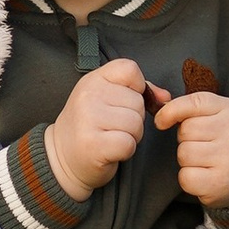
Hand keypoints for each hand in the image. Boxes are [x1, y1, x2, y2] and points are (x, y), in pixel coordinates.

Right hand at [45, 58, 147, 196]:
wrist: (62, 158)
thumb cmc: (90, 126)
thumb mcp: (107, 98)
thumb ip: (138, 91)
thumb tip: (166, 98)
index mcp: (93, 79)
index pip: (130, 69)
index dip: (137, 88)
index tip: (124, 102)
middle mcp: (89, 95)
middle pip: (138, 102)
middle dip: (134, 118)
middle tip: (113, 126)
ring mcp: (89, 119)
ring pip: (136, 124)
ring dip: (131, 136)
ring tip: (111, 137)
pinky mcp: (94, 145)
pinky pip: (128, 144)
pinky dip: (125, 151)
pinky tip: (110, 150)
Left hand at [155, 83, 228, 208]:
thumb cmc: (227, 140)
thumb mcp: (218, 114)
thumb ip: (191, 107)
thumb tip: (160, 112)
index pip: (194, 102)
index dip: (171, 111)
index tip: (161, 121)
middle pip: (185, 131)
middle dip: (186, 139)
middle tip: (203, 145)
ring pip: (184, 154)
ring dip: (187, 160)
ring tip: (205, 161)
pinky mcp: (220, 183)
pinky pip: (185, 177)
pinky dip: (189, 178)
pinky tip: (204, 176)